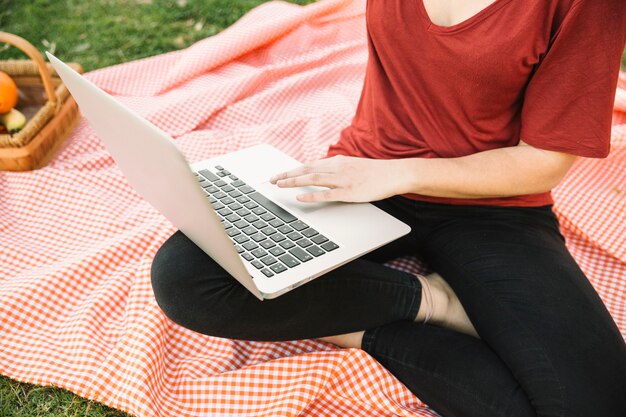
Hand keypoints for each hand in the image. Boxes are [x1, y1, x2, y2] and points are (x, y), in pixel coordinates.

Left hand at [269, 155, 404, 202]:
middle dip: (287, 175)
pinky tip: (300, 197)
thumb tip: (321, 174)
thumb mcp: (353, 166)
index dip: (293, 170)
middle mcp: (337, 168)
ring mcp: (343, 179)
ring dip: (294, 182)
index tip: (279, 174)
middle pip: (306, 170)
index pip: (309, 165)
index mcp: (337, 162)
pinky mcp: (350, 191)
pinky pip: (327, 194)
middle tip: (271, 180)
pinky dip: (311, 195)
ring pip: (313, 179)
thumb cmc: (375, 173)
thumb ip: (337, 170)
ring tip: (280, 185)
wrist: (395, 174)